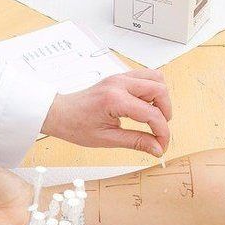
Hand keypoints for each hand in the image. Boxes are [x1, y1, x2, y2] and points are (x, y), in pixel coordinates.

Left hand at [41, 69, 171, 155]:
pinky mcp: (119, 77)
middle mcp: (119, 83)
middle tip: (159, 130)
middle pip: (159, 89)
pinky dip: (151, 90)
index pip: (151, 113)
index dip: (162, 132)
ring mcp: (119, 77)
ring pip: (155, 78)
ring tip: (153, 116)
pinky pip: (145, 77)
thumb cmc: (76, 125)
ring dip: (160, 97)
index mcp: (115, 100)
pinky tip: (145, 106)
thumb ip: (135, 142)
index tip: (161, 145)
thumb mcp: (106, 139)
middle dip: (165, 111)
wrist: (59, 113)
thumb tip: (157, 148)